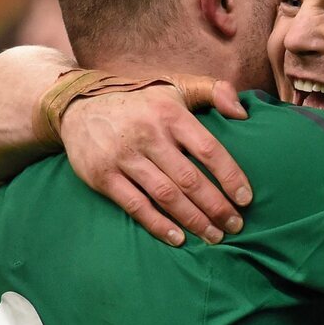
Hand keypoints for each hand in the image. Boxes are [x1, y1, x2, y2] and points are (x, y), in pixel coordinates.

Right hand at [61, 74, 252, 244]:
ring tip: (214, 236)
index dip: (230, 176)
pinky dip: (158, 225)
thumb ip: (213, 91)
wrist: (77, 104)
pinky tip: (178, 239)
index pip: (208, 149)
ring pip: (166, 195)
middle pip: (189, 179)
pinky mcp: (102, 175)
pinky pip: (136, 206)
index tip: (246, 199)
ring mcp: (123, 156)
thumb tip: (243, 113)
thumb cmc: (139, 100)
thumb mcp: (175, 86)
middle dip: (216, 207)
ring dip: (193, 220)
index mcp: (170, 114)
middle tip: (235, 225)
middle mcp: (148, 135)